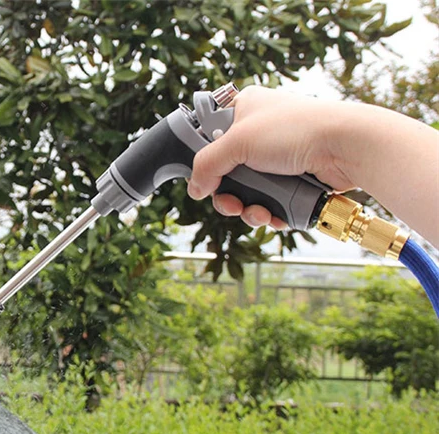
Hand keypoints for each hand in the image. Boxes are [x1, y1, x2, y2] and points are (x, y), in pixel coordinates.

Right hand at [187, 86, 354, 229]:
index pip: (209, 137)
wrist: (346, 147)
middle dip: (228, 195)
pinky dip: (269, 212)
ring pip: (248, 192)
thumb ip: (207, 165)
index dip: (205, 161)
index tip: (204, 179)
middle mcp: (260, 132)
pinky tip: (274, 215)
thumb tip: (194, 189)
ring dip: (248, 208)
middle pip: (227, 172)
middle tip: (232, 204)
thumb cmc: (297, 129)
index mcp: (244, 110)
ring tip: (257, 213)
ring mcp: (277, 157)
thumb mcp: (238, 142)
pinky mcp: (293, 178)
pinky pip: (270, 201)